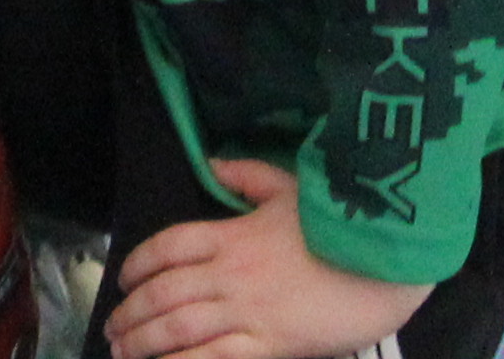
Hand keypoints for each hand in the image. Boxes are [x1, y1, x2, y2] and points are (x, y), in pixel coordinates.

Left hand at [107, 158, 427, 358]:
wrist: (389, 262)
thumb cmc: (344, 226)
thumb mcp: (291, 187)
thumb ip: (246, 175)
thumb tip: (213, 164)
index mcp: (229, 234)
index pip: (166, 248)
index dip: (137, 265)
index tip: (125, 282)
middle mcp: (228, 273)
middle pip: (163, 292)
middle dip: (131, 313)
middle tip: (114, 328)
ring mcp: (247, 309)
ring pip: (178, 327)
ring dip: (143, 341)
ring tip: (124, 350)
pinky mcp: (270, 344)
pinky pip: (213, 357)